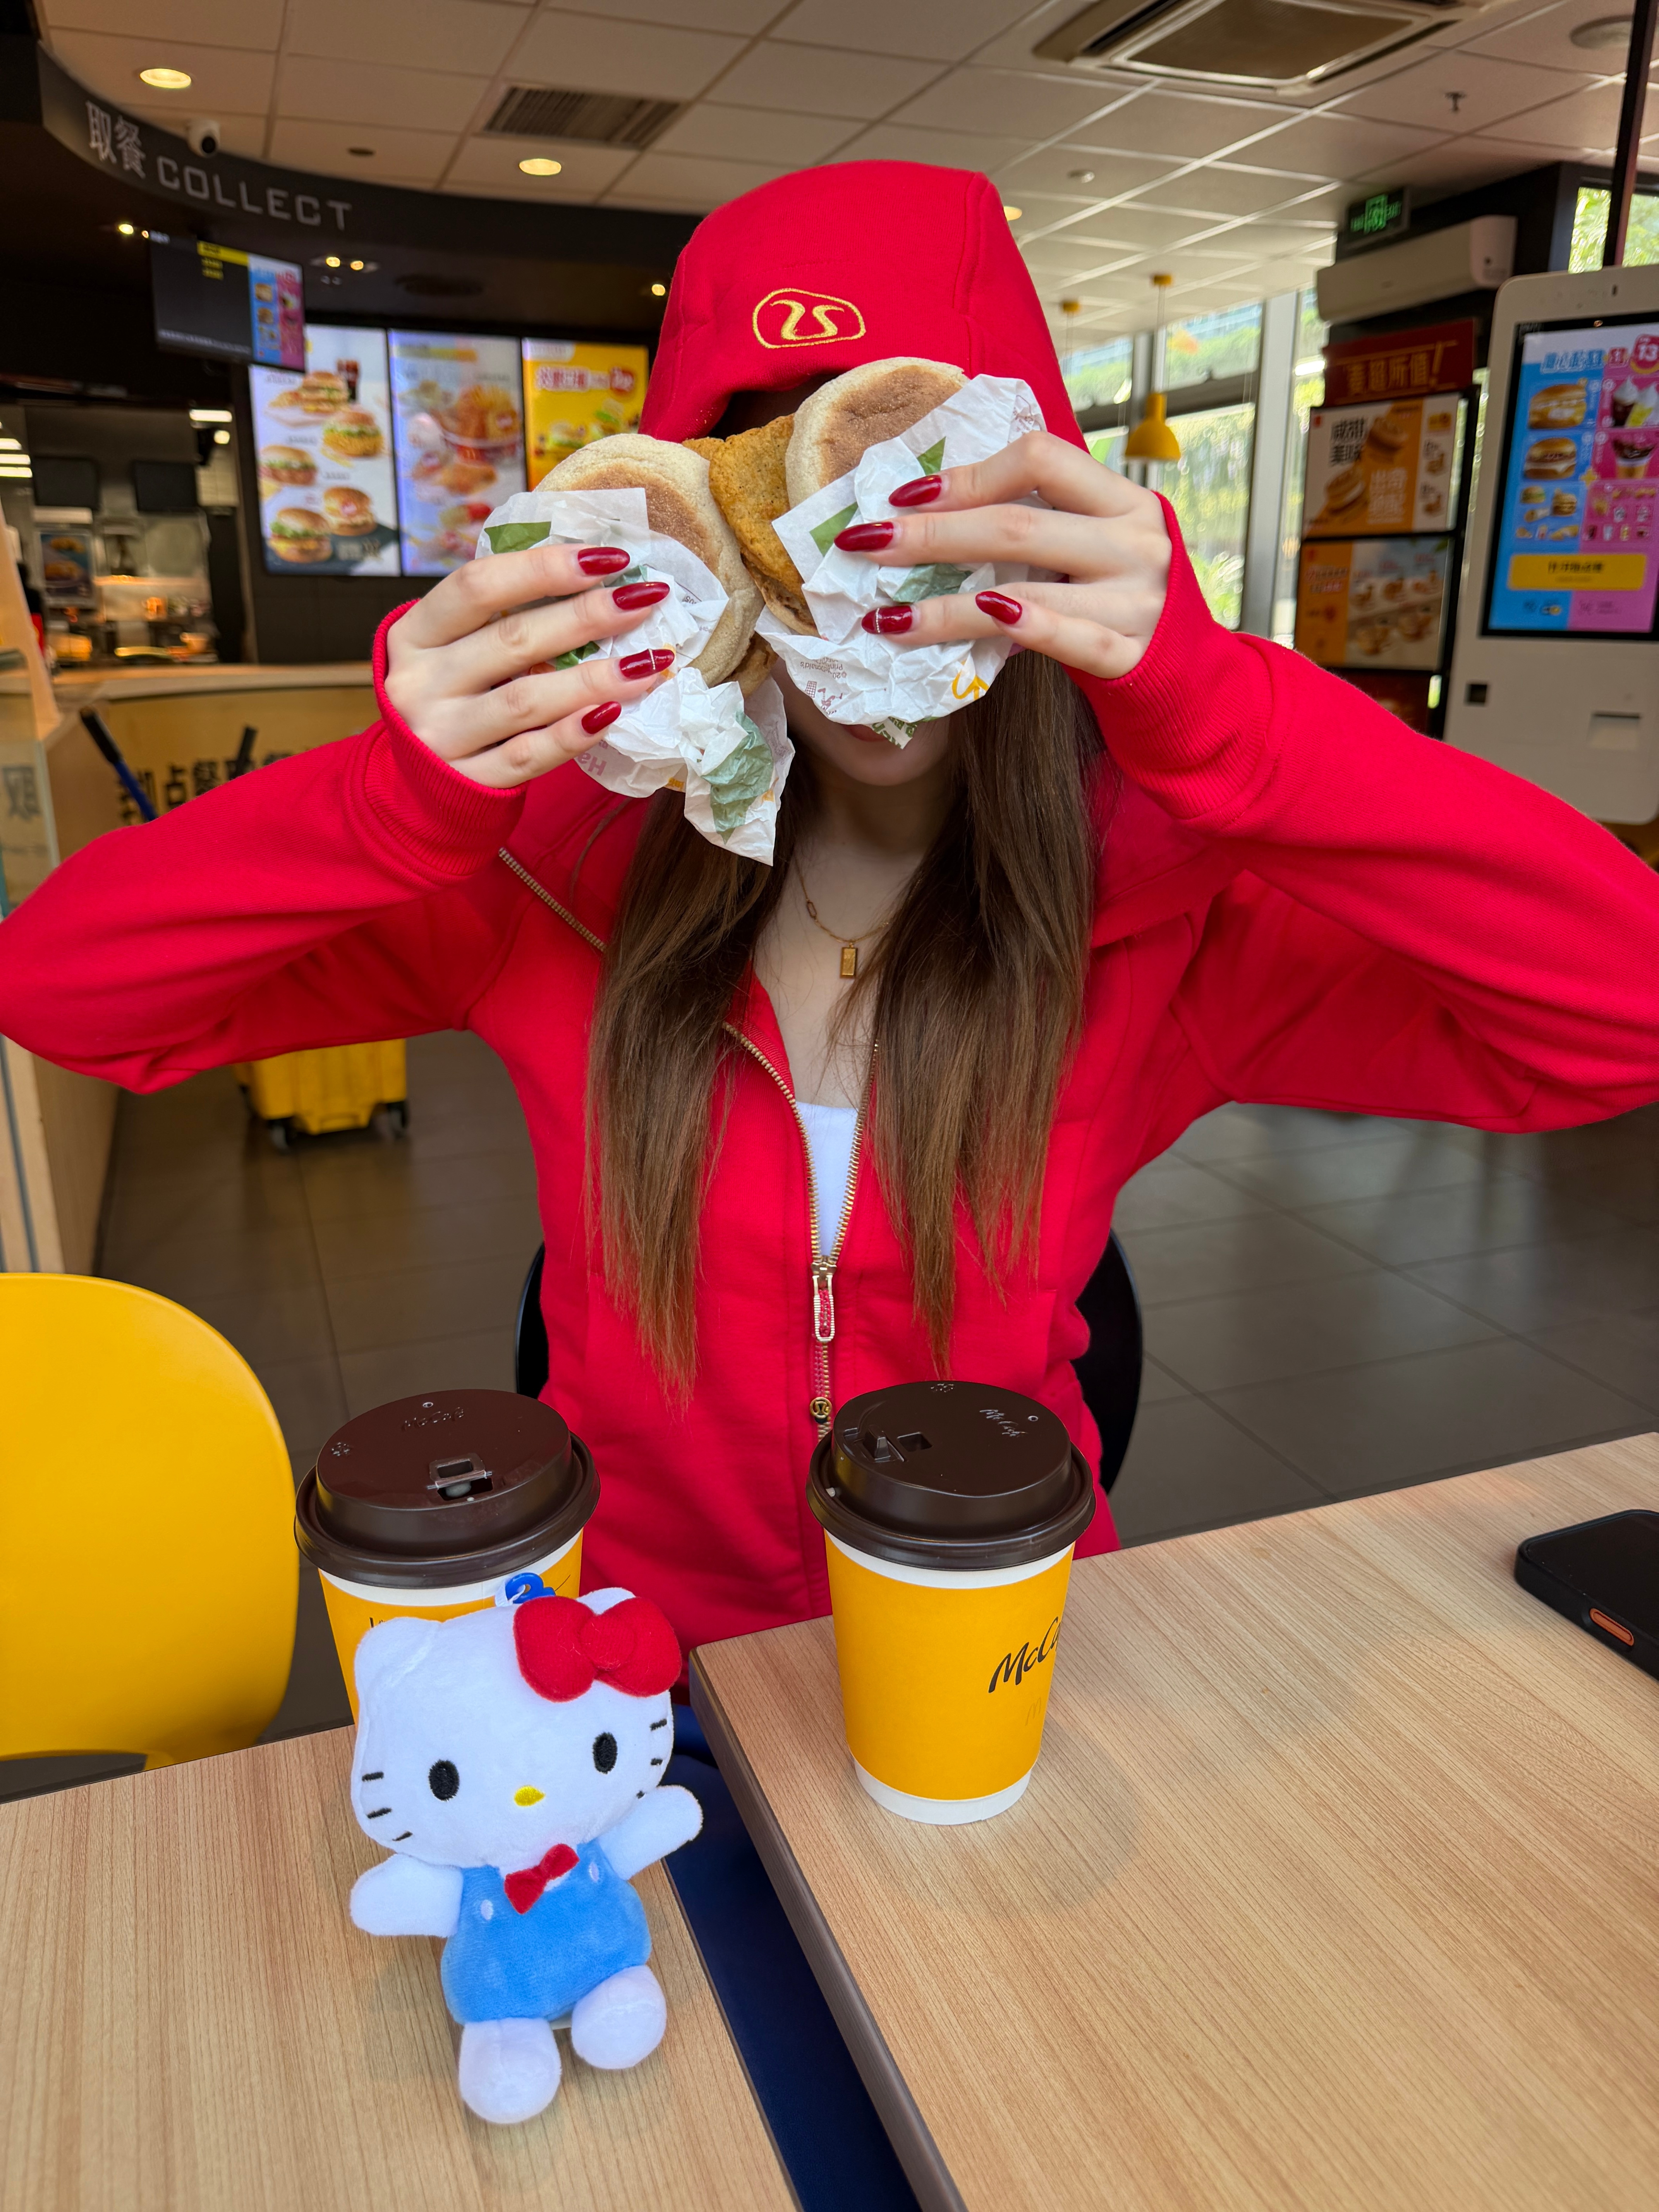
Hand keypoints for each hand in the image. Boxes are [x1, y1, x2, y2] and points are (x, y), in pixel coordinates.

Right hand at [383, 544, 677, 789]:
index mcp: (414, 634)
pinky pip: (526, 757)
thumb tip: (590, 573)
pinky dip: (571, 735)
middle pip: (511, 640)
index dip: (543, 567)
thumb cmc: (445, 695)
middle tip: (644, 598)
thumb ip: (496, 616)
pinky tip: (613, 714)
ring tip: (650, 662)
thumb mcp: (447, 647)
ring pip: (525, 701)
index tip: (608, 557)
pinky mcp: (467, 782)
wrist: (405, 784)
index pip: (477, 586)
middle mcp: (419, 683)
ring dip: (594, 678)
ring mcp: (441, 737)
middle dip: (586, 616)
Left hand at [835, 432, 1171, 680]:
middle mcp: (1135, 542)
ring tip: (884, 616)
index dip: (966, 474)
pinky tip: (974, 621)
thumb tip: (926, 508)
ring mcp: (1136, 600)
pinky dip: (1019, 627)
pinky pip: (1066, 639)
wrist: (1185, 673)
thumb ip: (1038, 519)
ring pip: (1026, 589)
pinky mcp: (1130, 655)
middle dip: (930, 535)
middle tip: (864, 545)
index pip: (1040, 458)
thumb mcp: (1093, 543)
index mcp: (1123, 499)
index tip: (905, 496)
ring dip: (943, 605)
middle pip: (1017, 525)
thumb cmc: (1117, 598)